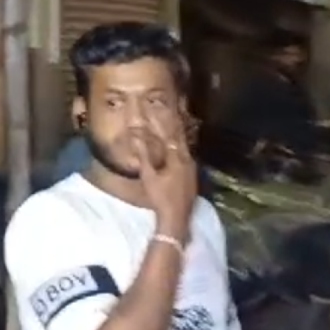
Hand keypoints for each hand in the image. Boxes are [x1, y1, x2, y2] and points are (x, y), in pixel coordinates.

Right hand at [134, 118, 196, 235]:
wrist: (176, 219)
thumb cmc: (160, 197)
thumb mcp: (149, 176)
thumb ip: (143, 156)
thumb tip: (136, 138)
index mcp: (177, 159)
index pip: (170, 136)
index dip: (164, 123)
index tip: (159, 111)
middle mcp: (188, 162)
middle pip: (181, 141)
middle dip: (174, 129)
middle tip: (171, 116)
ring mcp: (192, 171)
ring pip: (185, 151)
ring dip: (178, 141)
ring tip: (172, 133)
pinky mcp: (193, 179)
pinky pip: (187, 160)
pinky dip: (181, 153)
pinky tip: (177, 156)